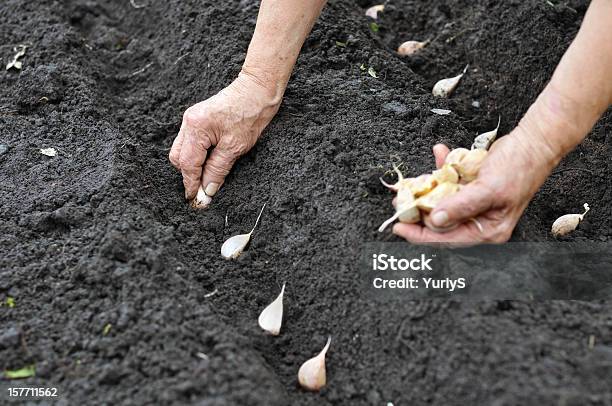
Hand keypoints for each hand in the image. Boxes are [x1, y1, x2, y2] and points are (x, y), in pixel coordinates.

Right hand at [169, 71, 281, 206]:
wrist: (258, 90)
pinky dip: (197, 156)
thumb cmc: (250, 114)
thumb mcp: (235, 147)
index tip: (196, 200)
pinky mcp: (198, 120)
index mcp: (196, 127)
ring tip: (208, 177)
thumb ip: (217, 169)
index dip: (191, 184)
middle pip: (179, 158)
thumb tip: (207, 190)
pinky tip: (209, 162)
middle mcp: (189, 122)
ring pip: (183, 151)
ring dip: (193, 166)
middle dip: (189, 175)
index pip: (187, 164)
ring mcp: (192, 119)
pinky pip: (191, 143)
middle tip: (203, 190)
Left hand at [392, 125, 559, 243]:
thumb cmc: (520, 167)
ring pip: (438, 205)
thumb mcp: (489, 189)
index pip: (446, 241)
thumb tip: (435, 221)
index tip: (399, 226)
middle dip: (417, 211)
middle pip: (438, 225)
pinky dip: (439, 172)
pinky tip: (439, 155)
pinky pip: (447, 186)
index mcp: (487, 231)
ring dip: (424, 191)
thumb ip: (461, 206)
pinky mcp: (468, 189)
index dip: (419, 235)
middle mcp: (478, 222)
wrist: (533, 142)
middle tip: (400, 201)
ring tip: (410, 184)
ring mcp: (472, 206)